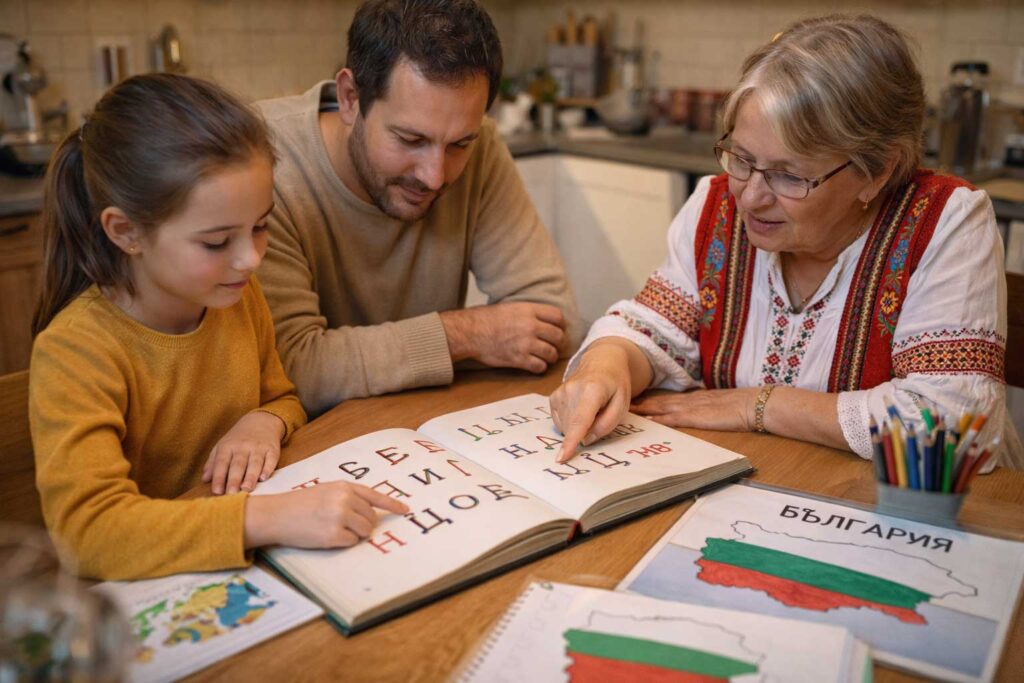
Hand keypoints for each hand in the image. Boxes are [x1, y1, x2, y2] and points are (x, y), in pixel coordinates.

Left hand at [203, 411, 285, 494]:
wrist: (261, 421)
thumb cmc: (238, 438)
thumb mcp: (223, 446)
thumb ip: (213, 462)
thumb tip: (205, 479)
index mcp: (228, 446)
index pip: (221, 462)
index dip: (219, 477)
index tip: (217, 491)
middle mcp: (243, 446)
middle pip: (238, 464)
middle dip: (234, 479)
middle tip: (231, 493)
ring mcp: (258, 447)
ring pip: (254, 463)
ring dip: (250, 476)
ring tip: (246, 489)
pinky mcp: (272, 449)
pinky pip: (270, 459)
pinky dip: (267, 469)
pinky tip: (263, 478)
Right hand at [244, 481, 410, 548]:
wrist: (277, 514)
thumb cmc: (301, 503)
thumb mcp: (327, 491)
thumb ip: (348, 497)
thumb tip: (371, 512)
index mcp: (344, 487)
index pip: (375, 496)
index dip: (392, 504)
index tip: (405, 510)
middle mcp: (345, 500)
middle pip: (371, 518)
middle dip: (364, 524)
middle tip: (344, 524)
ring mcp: (340, 517)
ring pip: (364, 531)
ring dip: (354, 534)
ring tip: (333, 528)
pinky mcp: (334, 535)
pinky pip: (351, 542)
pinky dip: (343, 542)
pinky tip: (326, 535)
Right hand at [440, 302, 565, 372]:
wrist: (470, 332)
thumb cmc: (486, 319)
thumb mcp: (511, 307)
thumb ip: (529, 313)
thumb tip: (544, 320)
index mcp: (529, 310)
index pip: (557, 316)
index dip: (560, 324)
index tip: (559, 329)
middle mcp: (530, 326)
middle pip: (558, 336)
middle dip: (558, 342)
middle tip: (555, 345)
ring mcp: (525, 343)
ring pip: (551, 353)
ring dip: (550, 357)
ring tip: (547, 357)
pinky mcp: (519, 359)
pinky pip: (539, 367)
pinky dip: (540, 367)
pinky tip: (536, 365)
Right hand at [550, 338, 647, 463]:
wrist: (602, 363)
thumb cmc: (615, 385)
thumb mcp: (622, 405)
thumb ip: (606, 425)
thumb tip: (585, 440)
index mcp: (592, 390)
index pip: (580, 421)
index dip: (571, 442)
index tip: (561, 458)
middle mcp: (571, 390)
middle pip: (573, 427)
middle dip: (586, 432)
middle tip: (600, 415)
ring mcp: (560, 392)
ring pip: (565, 427)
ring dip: (578, 427)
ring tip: (591, 410)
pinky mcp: (553, 397)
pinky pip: (559, 422)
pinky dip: (570, 422)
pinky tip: (579, 411)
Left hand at [631, 387, 757, 431]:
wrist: (755, 404)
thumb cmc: (743, 407)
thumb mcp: (721, 406)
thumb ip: (708, 409)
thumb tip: (700, 414)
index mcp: (696, 398)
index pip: (668, 399)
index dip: (650, 400)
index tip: (635, 401)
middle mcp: (690, 400)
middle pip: (659, 401)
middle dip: (640, 403)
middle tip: (621, 404)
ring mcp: (692, 407)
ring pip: (661, 407)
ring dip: (643, 409)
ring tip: (625, 411)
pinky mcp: (696, 416)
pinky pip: (672, 417)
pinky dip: (658, 418)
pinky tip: (646, 420)